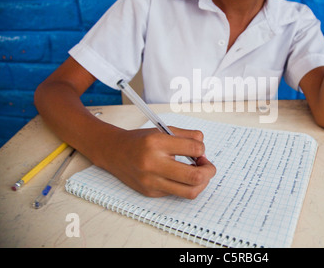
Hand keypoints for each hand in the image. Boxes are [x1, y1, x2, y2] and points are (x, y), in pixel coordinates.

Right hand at [100, 126, 215, 198]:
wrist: (114, 152)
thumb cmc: (140, 141)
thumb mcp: (163, 130)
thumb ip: (187, 136)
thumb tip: (203, 150)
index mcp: (157, 143)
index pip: (194, 149)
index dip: (202, 149)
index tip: (199, 150)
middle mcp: (153, 164)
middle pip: (195, 176)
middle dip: (209, 171)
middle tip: (208, 166)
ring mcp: (151, 181)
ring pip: (189, 191)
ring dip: (201, 183)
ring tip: (199, 174)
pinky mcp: (150, 192)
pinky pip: (177, 193)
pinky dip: (185, 186)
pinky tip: (182, 177)